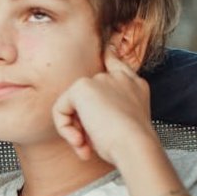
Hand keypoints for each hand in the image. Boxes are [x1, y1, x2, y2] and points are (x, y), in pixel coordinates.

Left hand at [52, 47, 157, 164]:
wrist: (135, 146)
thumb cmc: (130, 147)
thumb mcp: (121, 127)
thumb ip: (105, 116)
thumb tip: (80, 128)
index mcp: (133, 87)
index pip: (117, 64)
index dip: (110, 55)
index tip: (108, 48)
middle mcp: (118, 79)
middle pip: (84, 94)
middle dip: (81, 124)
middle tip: (88, 147)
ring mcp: (101, 79)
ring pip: (71, 105)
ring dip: (73, 130)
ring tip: (85, 146)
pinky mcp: (83, 87)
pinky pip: (61, 109)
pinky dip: (65, 129)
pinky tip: (80, 141)